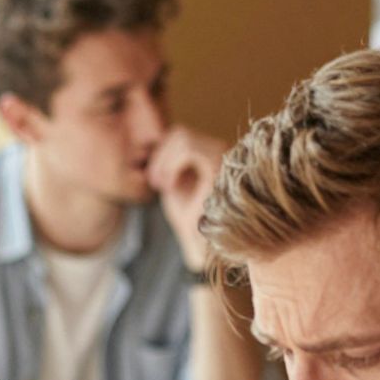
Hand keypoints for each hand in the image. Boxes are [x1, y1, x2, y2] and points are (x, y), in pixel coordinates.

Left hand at [147, 127, 225, 269]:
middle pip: (181, 133)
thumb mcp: (174, 183)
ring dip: (164, 161)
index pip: (182, 134)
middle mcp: (224, 151)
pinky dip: (171, 165)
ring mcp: (224, 157)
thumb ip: (169, 161)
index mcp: (214, 154)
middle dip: (160, 156)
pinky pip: (188, 149)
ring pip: (183, 138)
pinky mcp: (220, 167)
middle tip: (154, 183)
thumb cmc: (189, 218)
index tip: (154, 179)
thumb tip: (157, 139)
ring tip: (161, 185)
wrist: (202, 246)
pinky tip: (169, 186)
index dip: (161, 152)